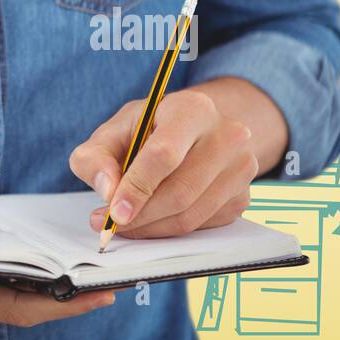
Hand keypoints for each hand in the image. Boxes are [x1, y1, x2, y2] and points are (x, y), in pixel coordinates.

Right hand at [0, 259, 114, 327]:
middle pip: (32, 306)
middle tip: (116, 276)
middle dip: (74, 297)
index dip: (61, 305)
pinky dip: (33, 280)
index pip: (17, 307)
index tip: (100, 295)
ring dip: (56, 289)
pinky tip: (49, 263)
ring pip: (22, 299)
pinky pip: (6, 290)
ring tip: (93, 266)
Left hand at [69, 85, 265, 238]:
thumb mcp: (115, 131)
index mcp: (192, 109)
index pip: (165, 154)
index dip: (137, 187)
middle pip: (180, 191)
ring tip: (126, 222)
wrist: (197, 130)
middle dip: (141, 216)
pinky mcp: (243, 196)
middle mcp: (227, 135)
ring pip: (191, 215)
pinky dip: (171, 230)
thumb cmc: (150, 130)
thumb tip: (108, 191)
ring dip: (152, 228)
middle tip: (111, 224)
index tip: (114, 212)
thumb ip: (95, 157)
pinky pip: (202, 226)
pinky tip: (154, 219)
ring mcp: (241, 167)